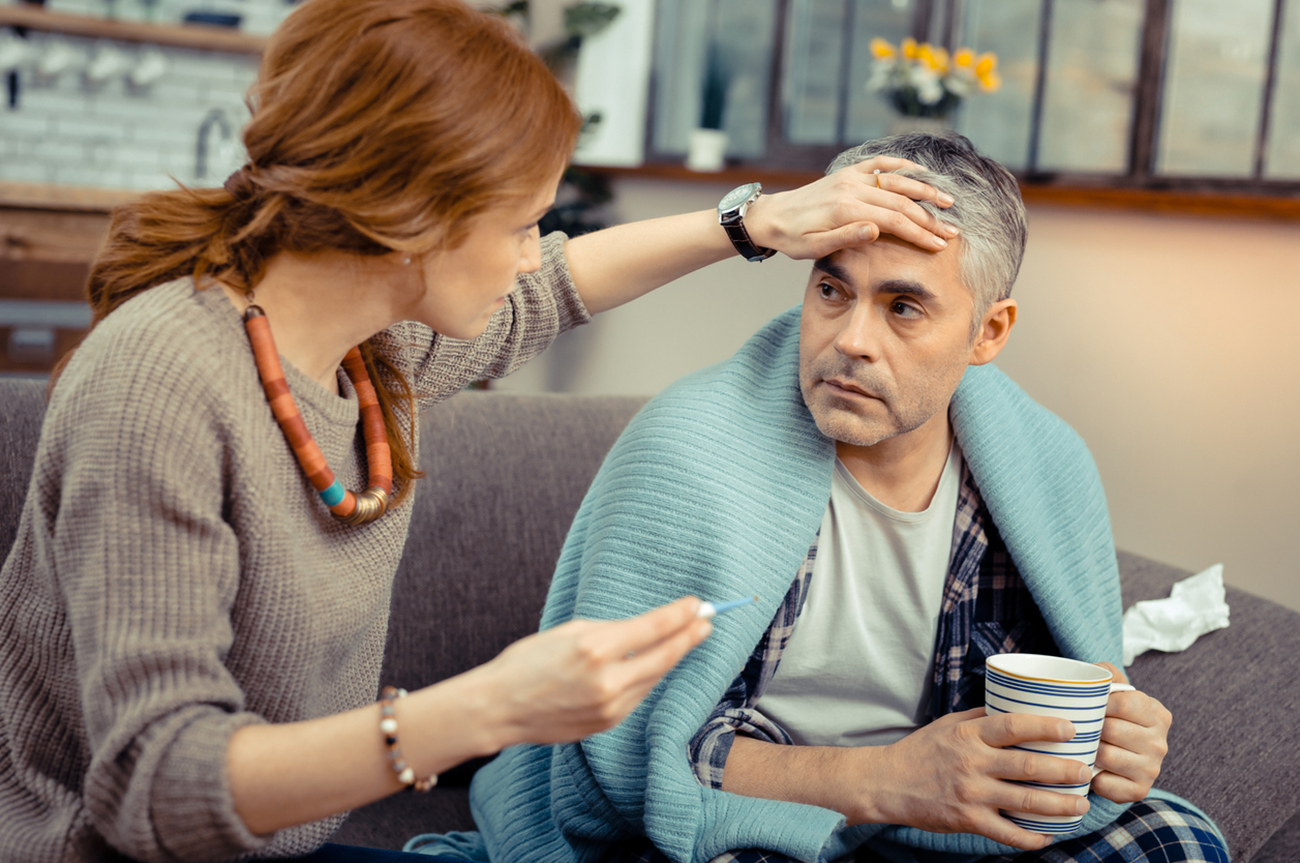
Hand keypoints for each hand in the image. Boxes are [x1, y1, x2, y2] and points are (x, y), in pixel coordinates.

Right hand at [475, 596, 711, 747]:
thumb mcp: (569, 632)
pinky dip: (647, 678)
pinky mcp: (607, 724)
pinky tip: (654, 664)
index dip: (680, 615)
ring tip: (687, 638)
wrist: (500, 707)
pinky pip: (637, 695)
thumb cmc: (528, 661)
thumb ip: (612, 631)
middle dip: (689, 636)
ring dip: (670, 657)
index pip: (653, 629)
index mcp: (595, 649)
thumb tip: (647, 629)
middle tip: (707, 621)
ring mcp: (609, 707)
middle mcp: (607, 681)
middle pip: (664, 656)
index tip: (698, 604)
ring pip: (654, 678)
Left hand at [743, 156, 958, 258]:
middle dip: (929, 217)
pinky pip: (879, 164)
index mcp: (846, 209)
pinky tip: (921, 172)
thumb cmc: (792, 239)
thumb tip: (876, 229)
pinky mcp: (847, 173)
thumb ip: (846, 237)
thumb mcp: (814, 248)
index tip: (939, 244)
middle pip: (901, 202)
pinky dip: (901, 166)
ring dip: (924, 190)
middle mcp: (851, 188)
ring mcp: (850, 177)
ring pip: (896, 181)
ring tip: (948, 202)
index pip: (894, 221)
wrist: (771, 217)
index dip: (919, 233)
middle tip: (952, 231)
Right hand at [848, 708, 1092, 849]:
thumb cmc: (922, 751)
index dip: (1045, 726)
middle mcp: (972, 763)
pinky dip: (1029, 838)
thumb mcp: (949, 725)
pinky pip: (1006, 833)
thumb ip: (982, 719)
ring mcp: (971, 794)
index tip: (1072, 728)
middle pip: (1028, 766)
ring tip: (1080, 804)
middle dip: (1064, 770)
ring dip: (1059, 805)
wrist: (888, 782)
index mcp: (969, 736)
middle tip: (1087, 771)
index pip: (1013, 726)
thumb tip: (1018, 708)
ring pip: (1025, 801)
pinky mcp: (967, 820)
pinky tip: (1047, 836)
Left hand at [1091, 662, 1170, 803]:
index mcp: (1158, 715)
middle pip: (1112, 730)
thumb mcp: (1114, 690)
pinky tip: (1090, 768)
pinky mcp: (1140, 791)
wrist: (1116, 754)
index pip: (1124, 703)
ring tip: (1083, 745)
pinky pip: (1105, 784)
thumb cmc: (1112, 716)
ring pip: (1106, 756)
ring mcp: (1152, 769)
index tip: (1087, 706)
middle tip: (1079, 728)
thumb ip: (1107, 674)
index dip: (1099, 703)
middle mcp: (1161, 743)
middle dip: (1090, 728)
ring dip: (1088, 751)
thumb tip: (1095, 674)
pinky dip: (1091, 776)